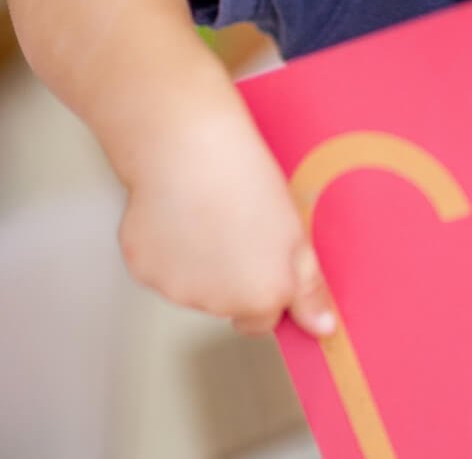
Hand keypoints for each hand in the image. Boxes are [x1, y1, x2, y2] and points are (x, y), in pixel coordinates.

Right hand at [117, 104, 335, 337]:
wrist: (191, 148)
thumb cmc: (247, 180)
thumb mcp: (296, 231)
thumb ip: (309, 288)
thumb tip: (323, 329)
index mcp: (260, 297)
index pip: (264, 319)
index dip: (265, 285)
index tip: (262, 253)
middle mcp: (216, 304)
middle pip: (225, 304)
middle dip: (231, 275)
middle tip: (235, 223)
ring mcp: (175, 289)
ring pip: (190, 285)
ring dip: (198, 262)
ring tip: (205, 209)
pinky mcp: (142, 268)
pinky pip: (158, 265)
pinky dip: (165, 246)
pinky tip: (176, 209)